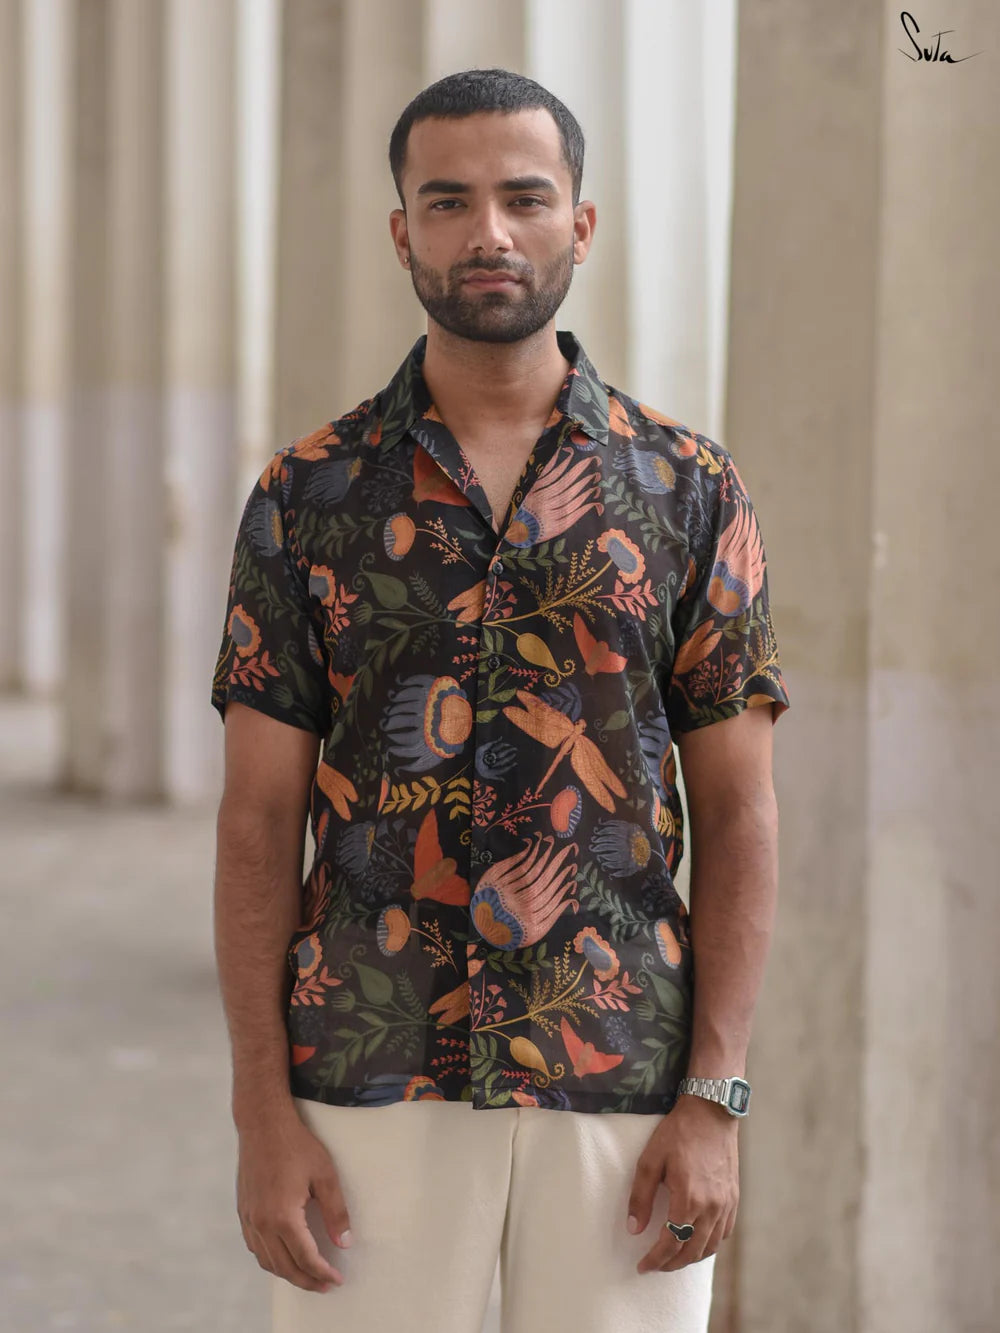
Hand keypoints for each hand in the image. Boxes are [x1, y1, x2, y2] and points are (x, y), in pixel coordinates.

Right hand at [236, 1105, 353, 1291]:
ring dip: (288, 1273)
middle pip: (285, 1267)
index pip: (305, 1258)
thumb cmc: (296, 1145)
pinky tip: (283, 1256)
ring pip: (267, 1261)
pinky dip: (270, 1259)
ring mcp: (249, 1218)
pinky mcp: (243, 1211)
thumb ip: (336, 1212)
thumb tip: (344, 1243)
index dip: (322, 1273)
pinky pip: (255, 1247)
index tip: (337, 1280)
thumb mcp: (325, 1175)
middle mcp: (261, 1223)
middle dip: (307, 1280)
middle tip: (325, 1286)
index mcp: (283, 1216)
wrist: (263, 1123)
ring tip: (308, 1276)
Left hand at [626, 1094, 739, 1272]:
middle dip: (671, 1264)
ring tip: (673, 1258)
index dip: (656, 1259)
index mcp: (689, 1198)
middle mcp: (711, 1206)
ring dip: (691, 1258)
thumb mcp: (650, 1160)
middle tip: (655, 1266)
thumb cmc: (678, 1133)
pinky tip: (697, 1242)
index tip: (642, 1267)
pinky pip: (724, 1233)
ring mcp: (726, 1204)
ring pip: (710, 1246)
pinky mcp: (733, 1198)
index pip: (671, 1243)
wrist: (711, 1112)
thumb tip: (634, 1229)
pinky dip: (710, 1245)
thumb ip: (641, 1197)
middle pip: (692, 1251)